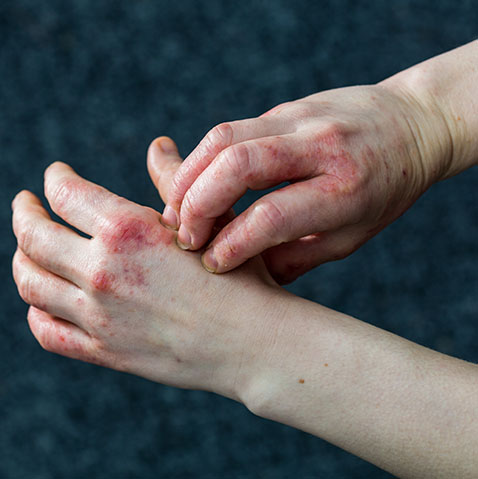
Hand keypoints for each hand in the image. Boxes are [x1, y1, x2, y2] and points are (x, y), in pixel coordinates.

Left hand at [11, 162, 277, 400]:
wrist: (251, 341)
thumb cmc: (240, 277)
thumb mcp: (210, 220)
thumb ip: (173, 181)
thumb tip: (158, 145)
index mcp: (126, 230)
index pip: (65, 193)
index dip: (53, 178)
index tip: (53, 175)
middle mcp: (102, 271)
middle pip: (33, 235)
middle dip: (23, 212)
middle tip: (24, 204)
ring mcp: (98, 315)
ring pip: (31, 282)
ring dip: (21, 258)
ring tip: (26, 248)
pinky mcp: (104, 351)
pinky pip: (47, 332)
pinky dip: (35, 310)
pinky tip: (41, 301)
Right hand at [158, 84, 450, 282]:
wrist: (412, 125)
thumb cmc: (385, 190)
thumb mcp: (353, 236)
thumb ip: (298, 256)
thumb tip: (247, 276)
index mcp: (345, 189)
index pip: (272, 216)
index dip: (232, 244)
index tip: (212, 263)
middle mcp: (321, 147)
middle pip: (238, 165)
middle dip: (198, 204)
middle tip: (183, 236)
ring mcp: (301, 117)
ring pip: (224, 138)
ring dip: (188, 176)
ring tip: (176, 210)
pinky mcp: (285, 107)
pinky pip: (231, 128)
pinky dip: (202, 157)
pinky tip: (195, 183)